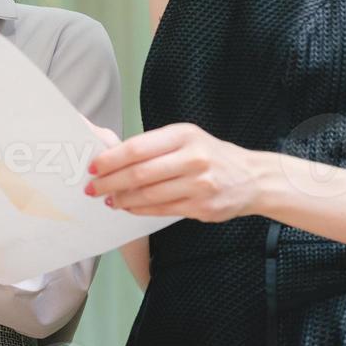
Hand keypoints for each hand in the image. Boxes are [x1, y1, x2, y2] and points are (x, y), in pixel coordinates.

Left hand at [83, 122, 262, 221]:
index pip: (138, 148)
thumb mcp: (186, 137)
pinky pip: (162, 210)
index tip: (93, 166)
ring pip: (149, 195)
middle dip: (110, 182)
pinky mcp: (202, 208)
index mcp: (184, 136)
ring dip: (122, 199)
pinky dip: (140, 209)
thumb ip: (154, 145)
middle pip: (140, 174)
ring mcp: (199, 185)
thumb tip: (112, 156)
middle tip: (93, 187)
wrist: (252, 178)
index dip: (111, 159)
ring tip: (108, 199)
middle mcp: (193, 159)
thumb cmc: (211, 154)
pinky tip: (128, 206)